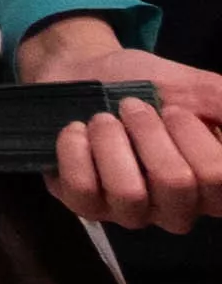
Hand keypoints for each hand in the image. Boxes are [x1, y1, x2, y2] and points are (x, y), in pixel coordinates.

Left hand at [21, 18, 221, 230]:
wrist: (83, 71)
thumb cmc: (146, 83)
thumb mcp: (194, 86)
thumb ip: (221, 103)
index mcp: (212, 185)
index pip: (218, 178)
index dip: (195, 137)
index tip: (174, 109)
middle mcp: (177, 208)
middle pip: (175, 183)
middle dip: (149, 132)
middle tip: (132, 107)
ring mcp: (131, 212)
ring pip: (128, 192)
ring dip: (111, 140)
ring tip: (102, 118)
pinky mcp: (86, 207)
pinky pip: (83, 190)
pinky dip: (76, 150)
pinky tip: (77, 130)